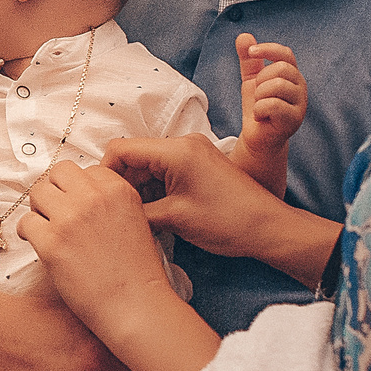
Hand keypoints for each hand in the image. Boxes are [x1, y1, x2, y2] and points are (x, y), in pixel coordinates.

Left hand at [18, 160, 175, 335]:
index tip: (77, 206)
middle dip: (55, 191)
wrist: (135, 306)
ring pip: (37, 192)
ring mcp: (71, 218)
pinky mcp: (51, 242)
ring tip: (47, 229)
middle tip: (56, 213)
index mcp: (119, 189)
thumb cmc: (136, 271)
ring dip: (39, 209)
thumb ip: (109, 201)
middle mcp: (94, 197)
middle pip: (58, 173)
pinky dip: (29, 233)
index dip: (79, 189)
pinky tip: (40, 245)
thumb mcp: (135, 221)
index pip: (86, 169)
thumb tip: (76, 194)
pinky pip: (26, 222)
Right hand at [102, 134, 335, 281]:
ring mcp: (193, 152)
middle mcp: (183, 143)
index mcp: (176, 150)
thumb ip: (136, 210)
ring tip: (138, 216)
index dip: (105, 173)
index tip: (101, 199)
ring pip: (149, 165)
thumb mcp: (174, 219)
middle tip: (117, 212)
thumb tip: (109, 211)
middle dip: (122, 183)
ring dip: (139, 188)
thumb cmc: (226, 222)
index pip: (121, 149)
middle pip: (134, 156)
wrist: (269, 228)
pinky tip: (155, 212)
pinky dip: (156, 189)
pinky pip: (166, 170)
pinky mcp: (200, 164)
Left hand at [237, 33, 306, 146]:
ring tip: (260, 106)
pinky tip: (260, 117)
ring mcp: (300, 103)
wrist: (257, 136)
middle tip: (258, 95)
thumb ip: (249, 60)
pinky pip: (274, 105)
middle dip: (260, 80)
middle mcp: (300, 87)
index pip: (286, 53)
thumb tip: (243, 35)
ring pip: (277, 85)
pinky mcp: (294, 119)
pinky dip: (260, 110)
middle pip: (280, 69)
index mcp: (291, 74)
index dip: (268, 49)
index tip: (251, 52)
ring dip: (260, 96)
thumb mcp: (251, 80)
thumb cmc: (258, 107)